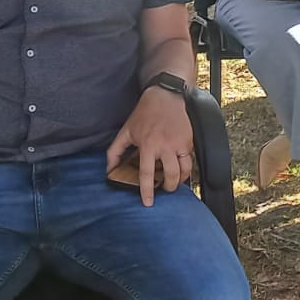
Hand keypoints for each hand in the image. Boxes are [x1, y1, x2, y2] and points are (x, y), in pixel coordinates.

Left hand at [106, 83, 195, 206]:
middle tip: (164, 189)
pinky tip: (181, 170)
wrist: (165, 97)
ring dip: (180, 181)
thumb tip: (109, 170)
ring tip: (174, 182)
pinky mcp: (189, 141)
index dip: (147, 191)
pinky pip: (190, 160)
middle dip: (168, 187)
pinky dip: (186, 169)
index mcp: (148, 145)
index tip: (148, 202)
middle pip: (170, 175)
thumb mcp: (126, 131)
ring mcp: (179, 143)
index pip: (147, 174)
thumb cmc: (144, 114)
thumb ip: (114, 152)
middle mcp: (165, 146)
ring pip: (184, 170)